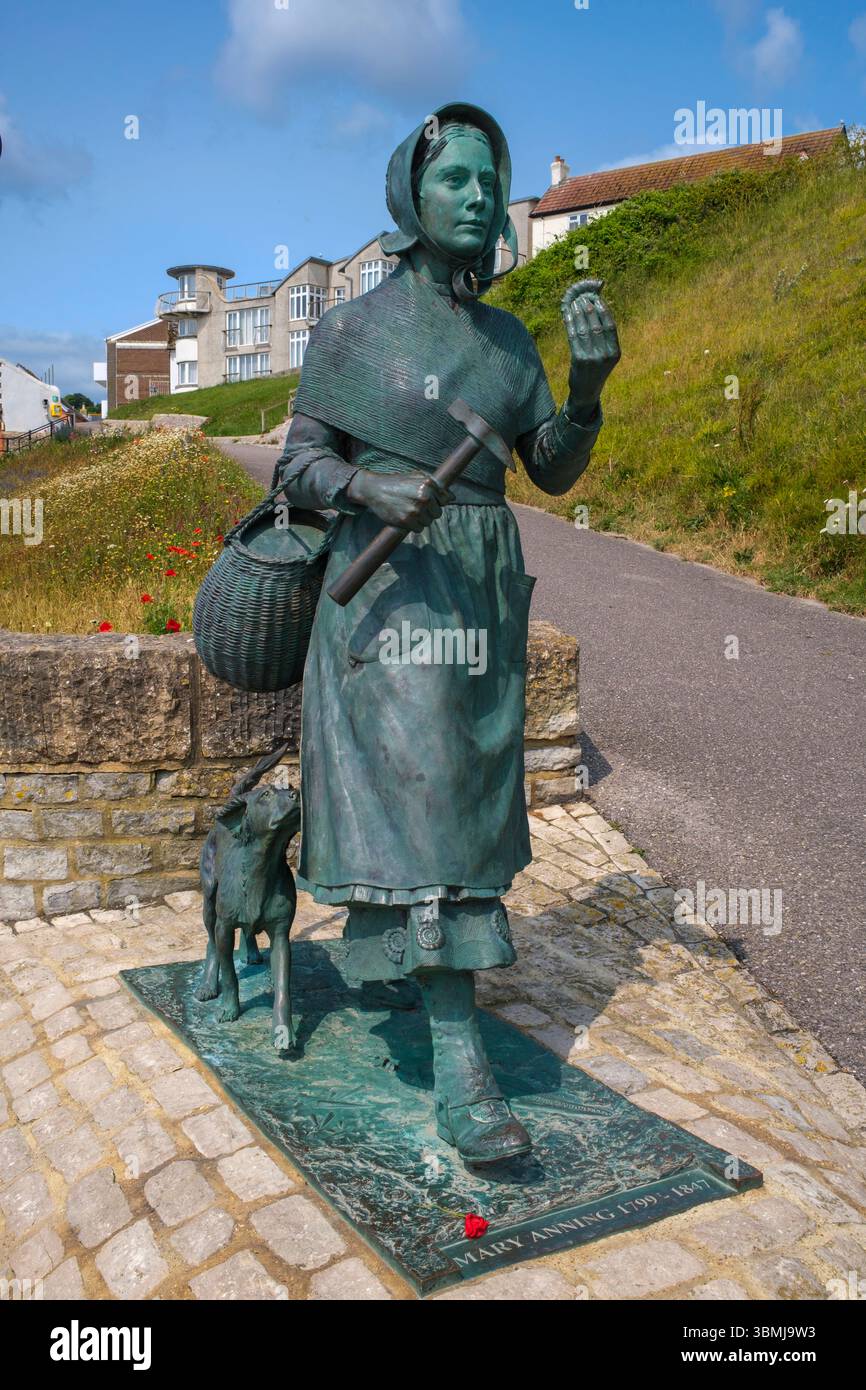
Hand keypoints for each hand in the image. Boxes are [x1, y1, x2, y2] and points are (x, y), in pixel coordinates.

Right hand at [346, 470, 452, 532]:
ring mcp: (415, 510)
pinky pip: (418, 529)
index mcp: (428, 485)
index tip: (426, 500)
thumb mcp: (418, 477)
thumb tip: (452, 498)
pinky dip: (413, 526)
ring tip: (409, 509)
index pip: (444, 500)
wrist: (375, 490)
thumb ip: (436, 486)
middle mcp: (424, 497)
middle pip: (437, 513)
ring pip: (428, 522)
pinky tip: (405, 516)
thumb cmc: (398, 482)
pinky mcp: (406, 521)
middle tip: (415, 505)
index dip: (436, 501)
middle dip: (429, 511)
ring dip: (421, 519)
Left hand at [561, 278, 620, 410]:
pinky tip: (568, 316)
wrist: (587, 392)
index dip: (604, 311)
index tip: (597, 299)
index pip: (610, 326)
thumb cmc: (596, 370)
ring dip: (578, 314)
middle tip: (583, 299)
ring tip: (575, 304)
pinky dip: (570, 324)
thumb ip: (604, 337)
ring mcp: (592, 358)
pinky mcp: (579, 360)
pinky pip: (574, 337)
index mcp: (615, 352)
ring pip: (584, 330)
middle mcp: (605, 355)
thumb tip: (596, 310)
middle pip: (597, 326)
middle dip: (589, 309)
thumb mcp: (606, 356)